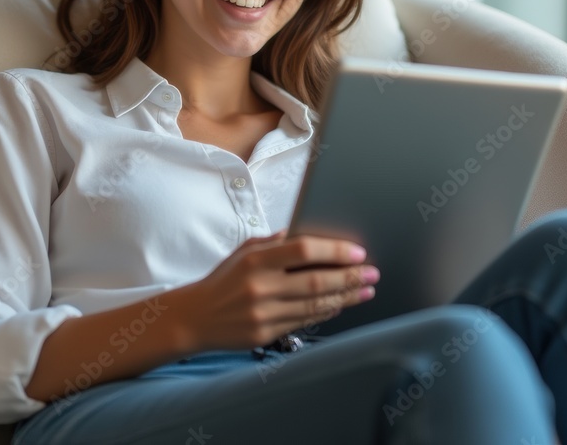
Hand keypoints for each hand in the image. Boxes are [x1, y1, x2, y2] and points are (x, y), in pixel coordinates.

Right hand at [180, 230, 379, 352]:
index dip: (333, 251)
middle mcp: (259, 286)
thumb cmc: (222, 281)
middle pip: (315, 281)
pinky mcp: (265, 334)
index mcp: (255, 260)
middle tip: (371, 273)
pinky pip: (304, 322)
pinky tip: (341, 305)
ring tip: (365, 290)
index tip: (357, 252)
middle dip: (349, 277)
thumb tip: (303, 233)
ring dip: (345, 298)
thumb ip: (273, 242)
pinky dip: (326, 313)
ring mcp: (263, 313)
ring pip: (314, 306)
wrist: (194, 317)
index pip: (302, 250)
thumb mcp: (242, 252)